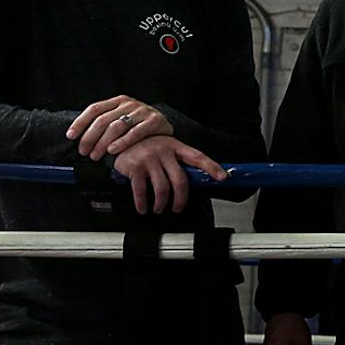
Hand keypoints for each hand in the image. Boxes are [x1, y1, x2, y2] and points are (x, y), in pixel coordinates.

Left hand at [68, 95, 172, 158]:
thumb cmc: (138, 126)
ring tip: (96, 155)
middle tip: (83, 152)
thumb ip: (104, 124)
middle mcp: (129, 103)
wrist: (165, 126)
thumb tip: (77, 137)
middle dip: (89, 138)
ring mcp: (142, 111)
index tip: (70, 136)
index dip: (80, 122)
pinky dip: (122, 142)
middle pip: (103, 120)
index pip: (94, 109)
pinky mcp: (155, 120)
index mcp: (118, 101)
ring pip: (116, 126)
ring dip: (102, 143)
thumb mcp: (121, 119)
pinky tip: (113, 150)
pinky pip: (135, 132)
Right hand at [110, 135, 226, 213]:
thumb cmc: (147, 145)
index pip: (198, 157)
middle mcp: (164, 151)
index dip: (212, 167)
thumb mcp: (166, 147)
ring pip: (162, 188)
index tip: (222, 177)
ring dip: (161, 204)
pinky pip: (141, 191)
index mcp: (176, 146)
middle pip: (180, 180)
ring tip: (159, 208)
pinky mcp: (135, 167)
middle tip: (177, 207)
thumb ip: (177, 161)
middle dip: (181, 199)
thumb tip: (193, 180)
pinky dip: (143, 203)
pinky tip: (143, 207)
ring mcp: (150, 158)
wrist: (121, 136)